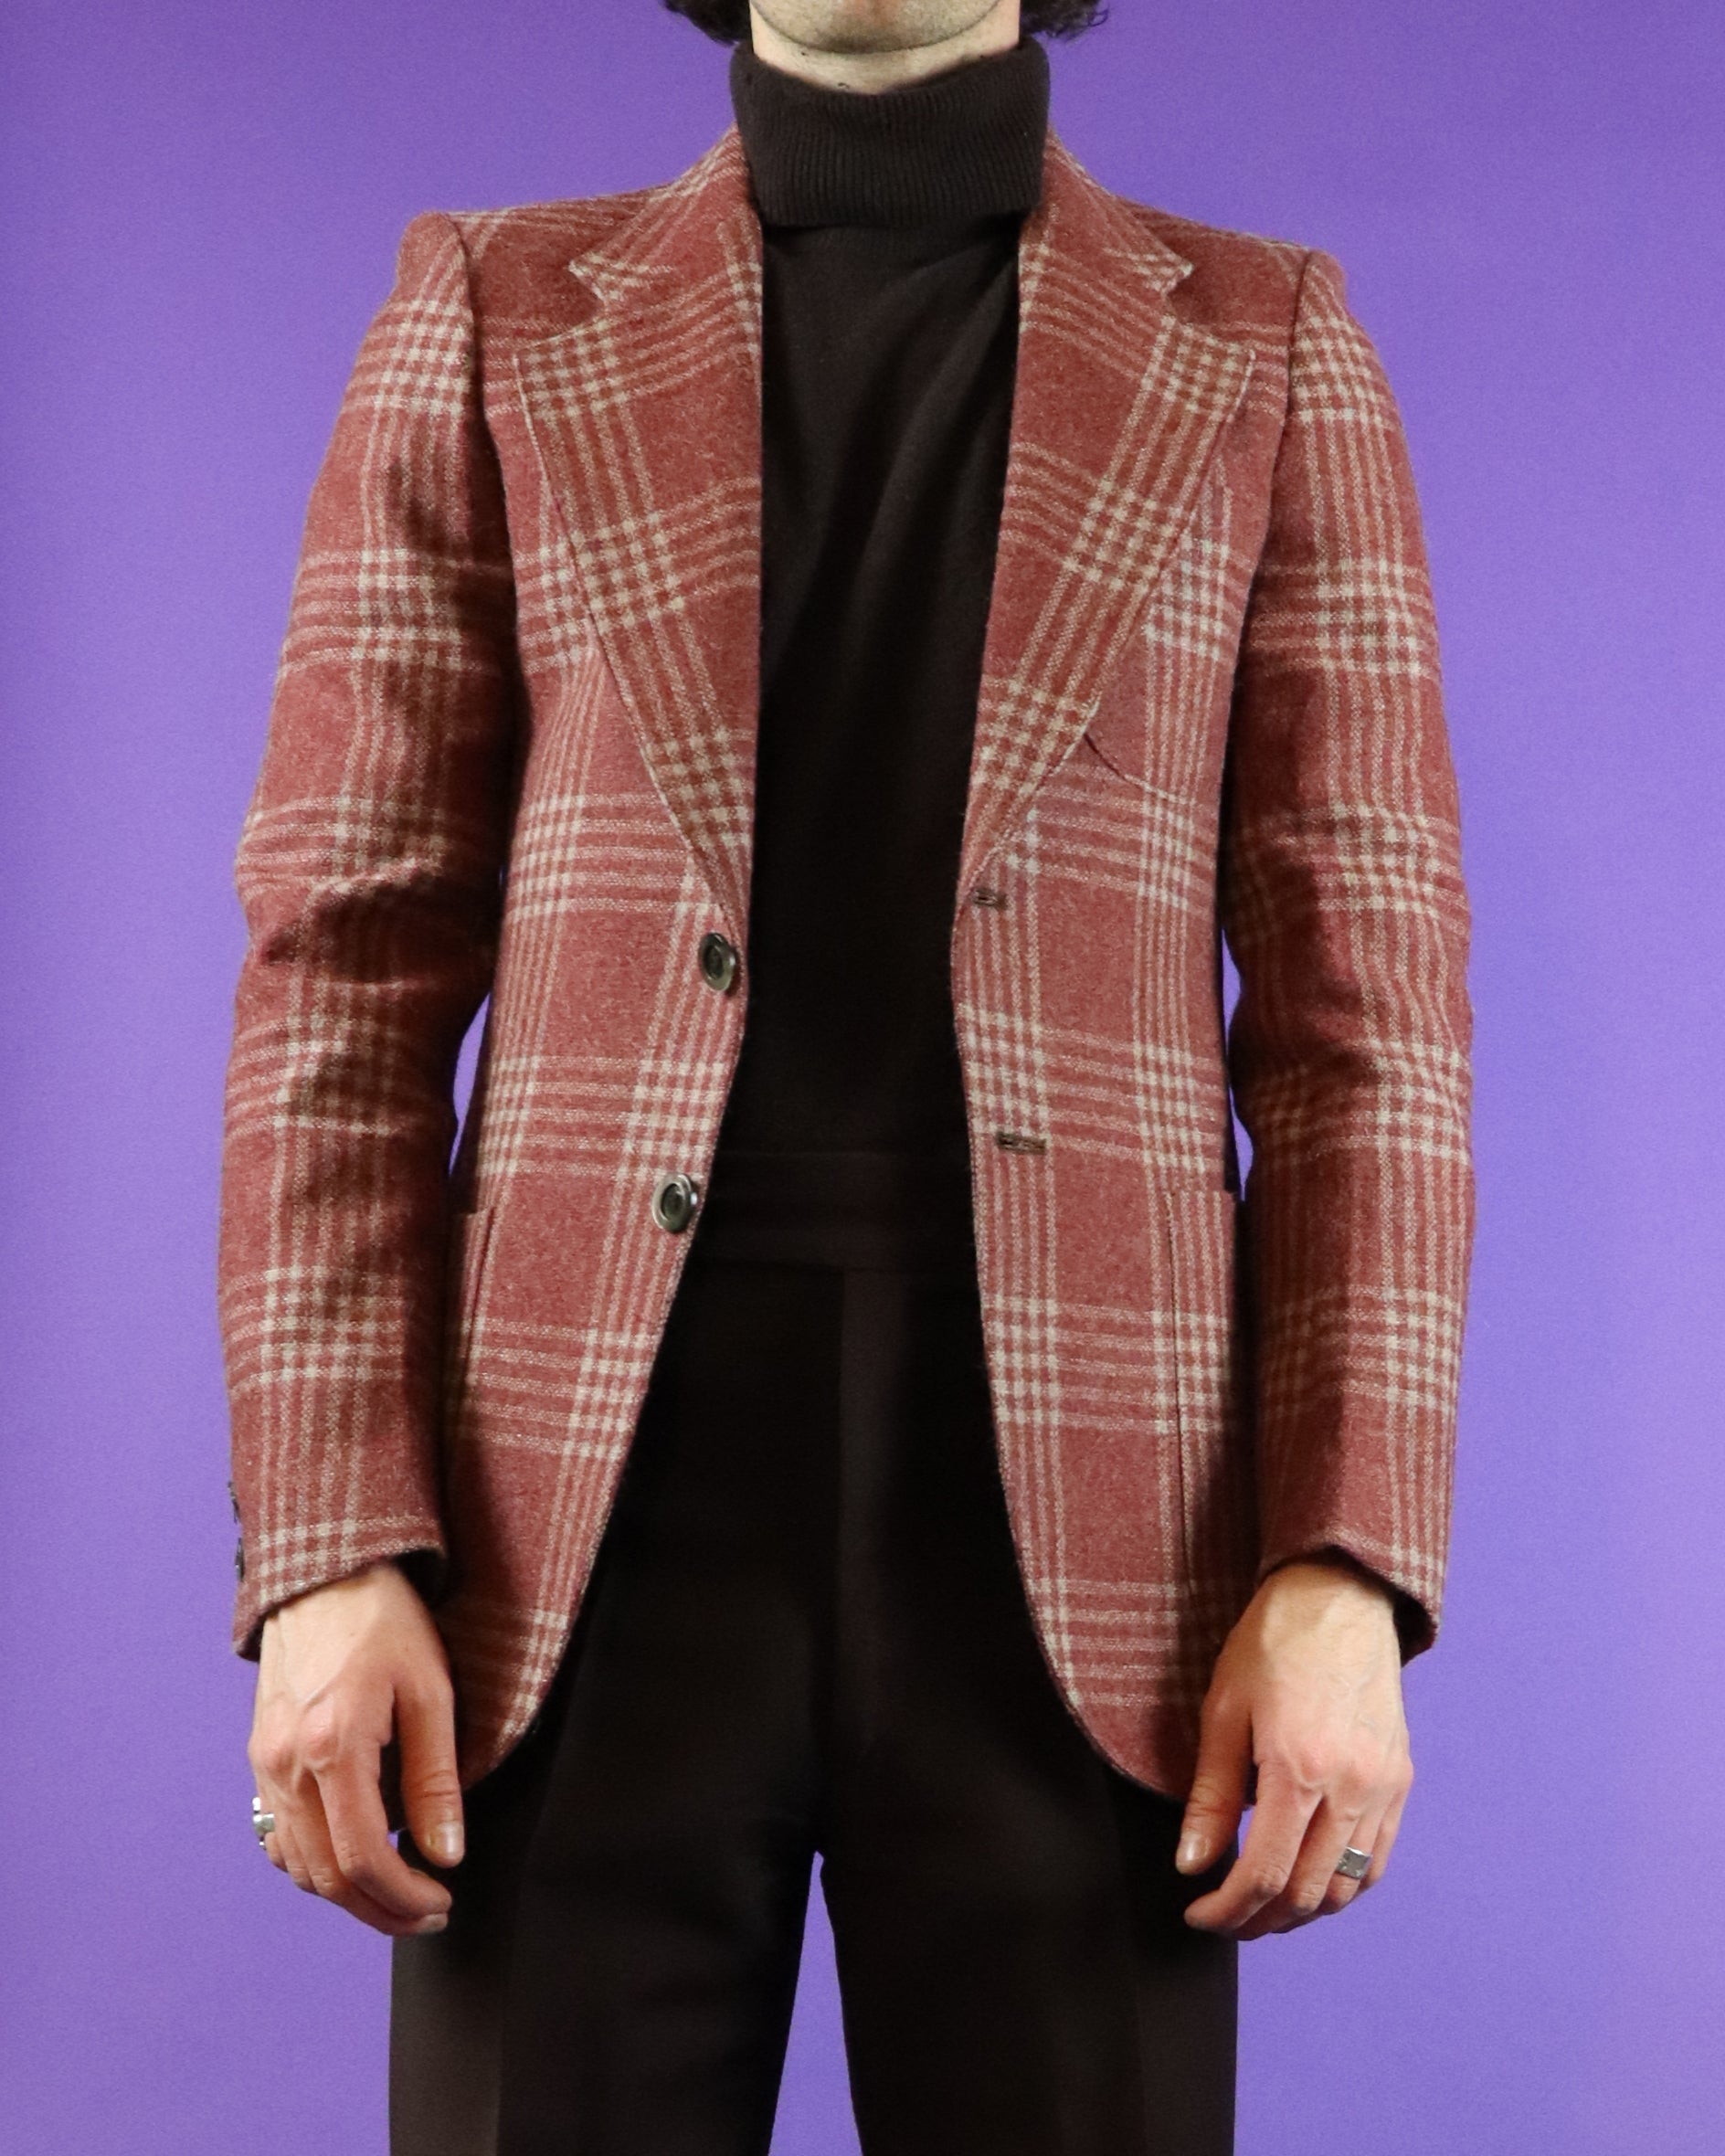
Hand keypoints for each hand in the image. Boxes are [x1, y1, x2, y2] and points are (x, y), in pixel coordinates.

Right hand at [248, 1559, 463, 1936]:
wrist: (326, 1573)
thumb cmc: (387, 1623)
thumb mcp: (431, 1692)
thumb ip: (435, 1779)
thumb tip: (446, 1855)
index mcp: (332, 1745)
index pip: (362, 1858)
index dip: (404, 1897)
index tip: (441, 1903)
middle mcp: (285, 1763)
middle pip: (325, 1876)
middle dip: (380, 1909)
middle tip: (428, 1913)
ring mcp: (264, 1762)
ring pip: (296, 1864)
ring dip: (346, 1893)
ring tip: (400, 1892)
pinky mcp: (259, 1756)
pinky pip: (277, 1835)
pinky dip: (312, 1863)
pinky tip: (353, 1857)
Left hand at [1176, 1558, 1412, 1937]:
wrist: (1339, 1597)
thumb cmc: (1273, 1644)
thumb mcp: (1223, 1711)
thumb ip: (1210, 1796)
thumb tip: (1192, 1865)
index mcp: (1299, 1769)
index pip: (1265, 1874)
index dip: (1228, 1910)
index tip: (1199, 1916)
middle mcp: (1350, 1787)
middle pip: (1307, 1893)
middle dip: (1259, 1920)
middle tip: (1224, 1919)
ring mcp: (1383, 1787)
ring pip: (1346, 1888)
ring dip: (1302, 1912)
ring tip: (1261, 1907)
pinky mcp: (1400, 1781)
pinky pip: (1376, 1861)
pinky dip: (1342, 1887)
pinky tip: (1308, 1882)